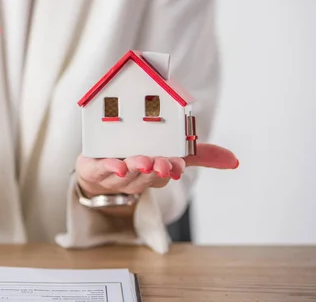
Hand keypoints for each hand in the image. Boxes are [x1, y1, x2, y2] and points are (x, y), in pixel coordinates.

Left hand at [76, 144, 237, 197]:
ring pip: (125, 174)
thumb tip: (234, 161)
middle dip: (155, 170)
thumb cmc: (137, 155)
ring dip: (133, 168)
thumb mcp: (170, 152)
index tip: (177, 165)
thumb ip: (200, 154)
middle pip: (147, 176)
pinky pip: (100, 171)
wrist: (98, 165)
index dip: (172, 169)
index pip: (167, 173)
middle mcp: (136, 175)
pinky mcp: (93, 169)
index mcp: (155, 171)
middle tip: (160, 164)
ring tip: (139, 162)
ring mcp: (114, 175)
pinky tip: (114, 166)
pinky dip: (107, 168)